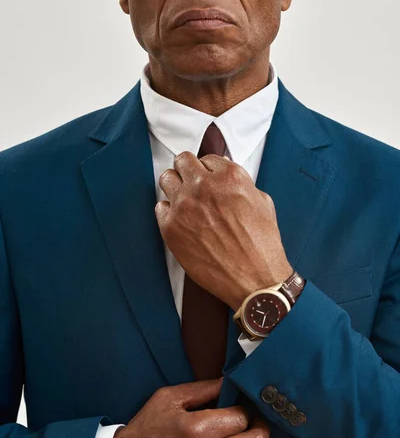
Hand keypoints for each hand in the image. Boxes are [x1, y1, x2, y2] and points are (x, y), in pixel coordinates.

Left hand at [154, 152, 292, 311]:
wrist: (253, 280)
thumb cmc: (261, 246)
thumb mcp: (262, 203)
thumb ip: (241, 183)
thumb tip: (225, 174)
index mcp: (229, 176)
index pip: (207, 158)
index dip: (208, 169)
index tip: (208, 178)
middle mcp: (204, 186)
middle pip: (182, 161)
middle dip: (188, 171)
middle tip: (192, 184)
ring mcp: (184, 206)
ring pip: (167, 179)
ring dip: (175, 186)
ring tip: (185, 201)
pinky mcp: (171, 228)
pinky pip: (160, 208)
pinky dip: (169, 212)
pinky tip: (182, 222)